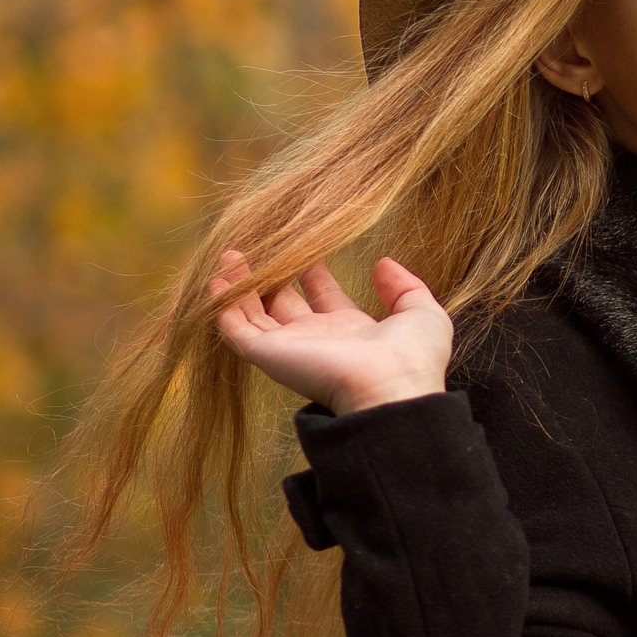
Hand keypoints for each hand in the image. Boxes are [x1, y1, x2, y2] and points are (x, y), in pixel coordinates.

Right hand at [208, 248, 453, 416]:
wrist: (389, 390)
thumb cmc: (412, 357)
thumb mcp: (422, 313)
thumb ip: (404, 287)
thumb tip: (383, 264)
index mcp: (352, 331)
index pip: (324, 297)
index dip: (313, 273)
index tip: (304, 247)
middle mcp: (317, 339)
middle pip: (285, 303)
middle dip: (272, 277)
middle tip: (258, 246)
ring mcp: (290, 348)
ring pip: (255, 313)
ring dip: (241, 285)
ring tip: (230, 253)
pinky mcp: (268, 355)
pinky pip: (236, 329)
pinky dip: (223, 305)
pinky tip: (215, 279)